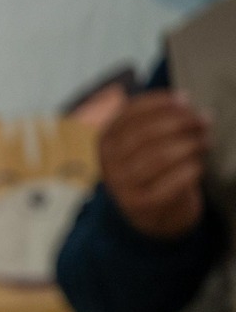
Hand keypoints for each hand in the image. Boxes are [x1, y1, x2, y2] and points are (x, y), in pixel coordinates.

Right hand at [99, 91, 211, 239]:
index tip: (184, 99)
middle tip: (203, 120)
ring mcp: (122, 186)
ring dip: (189, 145)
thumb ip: (156, 119)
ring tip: (205, 141)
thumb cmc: (153, 167)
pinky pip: (171, 182)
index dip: (158, 103)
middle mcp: (108, 163)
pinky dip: (190, 169)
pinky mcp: (141, 204)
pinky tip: (199, 165)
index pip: (128, 114)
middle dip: (179, 122)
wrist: (151, 212)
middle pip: (144, 134)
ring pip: (159, 157)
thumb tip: (182, 99)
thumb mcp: (143, 141)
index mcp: (105, 141)